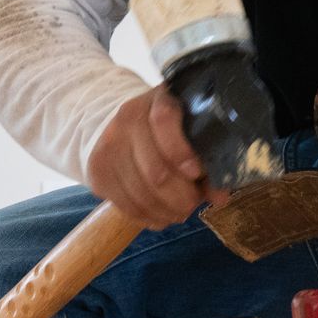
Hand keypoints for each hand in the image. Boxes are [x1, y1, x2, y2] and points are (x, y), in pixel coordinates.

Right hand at [85, 84, 220, 229]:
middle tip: (193, 204)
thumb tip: (220, 195)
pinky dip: (147, 217)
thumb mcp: (190, 133)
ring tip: (180, 213)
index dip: (181, 152)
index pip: (163, 121)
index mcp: (157, 100)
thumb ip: (208, 160)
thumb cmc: (168, 132)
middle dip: (181, 197)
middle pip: (155, 171)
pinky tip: (160, 216)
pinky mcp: (97, 170)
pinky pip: (125, 205)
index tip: (196, 173)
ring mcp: (108, 144)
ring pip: (140, 194)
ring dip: (166, 212)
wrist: (122, 126)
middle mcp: (127, 118)